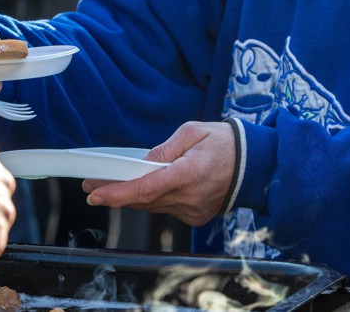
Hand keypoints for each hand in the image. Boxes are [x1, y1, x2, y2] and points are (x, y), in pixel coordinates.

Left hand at [81, 121, 236, 225]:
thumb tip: (140, 165)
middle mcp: (191, 197)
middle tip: (94, 184)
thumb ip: (163, 150)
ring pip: (152, 206)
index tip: (97, 194)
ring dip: (132, 196)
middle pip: (144, 200)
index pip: (147, 188)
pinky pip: (165, 209)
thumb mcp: (192, 132)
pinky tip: (143, 188)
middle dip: (116, 193)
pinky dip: (152, 199)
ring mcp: (194, 210)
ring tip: (112, 184)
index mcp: (190, 173)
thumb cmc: (224, 143)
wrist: (255, 164)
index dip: (118, 193)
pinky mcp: (196, 216)